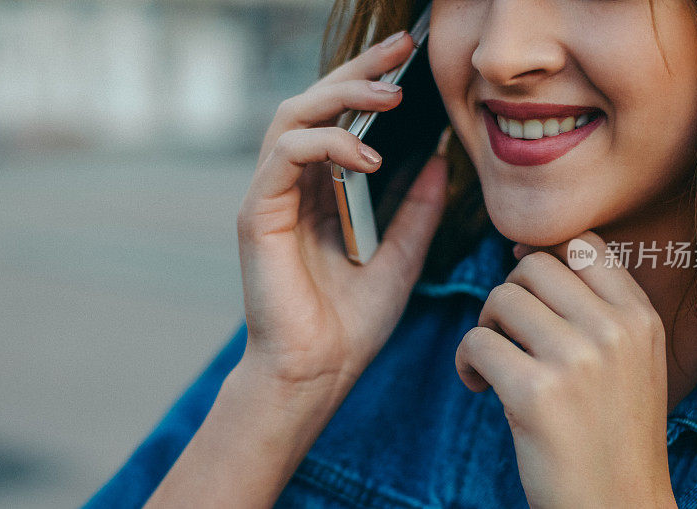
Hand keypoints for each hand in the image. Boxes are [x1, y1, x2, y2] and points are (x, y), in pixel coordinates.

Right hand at [236, 30, 448, 406]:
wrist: (319, 371)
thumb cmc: (353, 322)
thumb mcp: (402, 257)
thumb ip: (417, 209)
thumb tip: (439, 159)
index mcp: (323, 192)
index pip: (341, 120)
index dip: (371, 84)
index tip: (412, 60)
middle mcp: (293, 186)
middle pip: (315, 103)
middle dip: (358, 71)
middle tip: (402, 48)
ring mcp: (272, 196)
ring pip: (293, 115)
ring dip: (342, 96)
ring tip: (392, 93)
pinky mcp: (257, 211)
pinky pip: (285, 153)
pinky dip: (326, 143)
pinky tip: (369, 154)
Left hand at [455, 231, 676, 507]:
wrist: (618, 507)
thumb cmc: (613, 432)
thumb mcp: (632, 360)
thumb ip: (596, 306)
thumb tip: (523, 253)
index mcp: (640, 318)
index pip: (584, 243)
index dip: (543, 252)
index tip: (526, 286)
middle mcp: (614, 330)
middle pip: (533, 266)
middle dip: (509, 294)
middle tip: (507, 332)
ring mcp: (577, 360)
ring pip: (500, 298)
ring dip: (485, 326)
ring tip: (494, 362)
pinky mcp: (535, 393)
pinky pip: (476, 341)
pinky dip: (466, 362)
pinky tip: (479, 386)